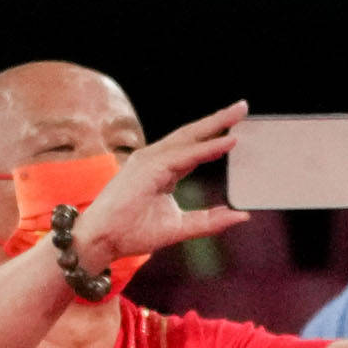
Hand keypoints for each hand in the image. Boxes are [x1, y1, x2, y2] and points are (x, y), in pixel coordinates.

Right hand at [65, 101, 250, 276]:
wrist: (104, 240)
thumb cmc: (134, 232)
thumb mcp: (181, 227)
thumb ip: (210, 221)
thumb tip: (241, 216)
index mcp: (164, 170)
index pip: (194, 148)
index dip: (216, 137)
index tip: (239, 127)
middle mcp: (156, 160)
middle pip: (192, 134)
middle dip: (218, 119)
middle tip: (243, 106)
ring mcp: (150, 161)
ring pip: (188, 137)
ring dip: (214, 124)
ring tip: (238, 114)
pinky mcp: (148, 168)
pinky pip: (184, 156)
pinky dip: (207, 148)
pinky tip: (228, 141)